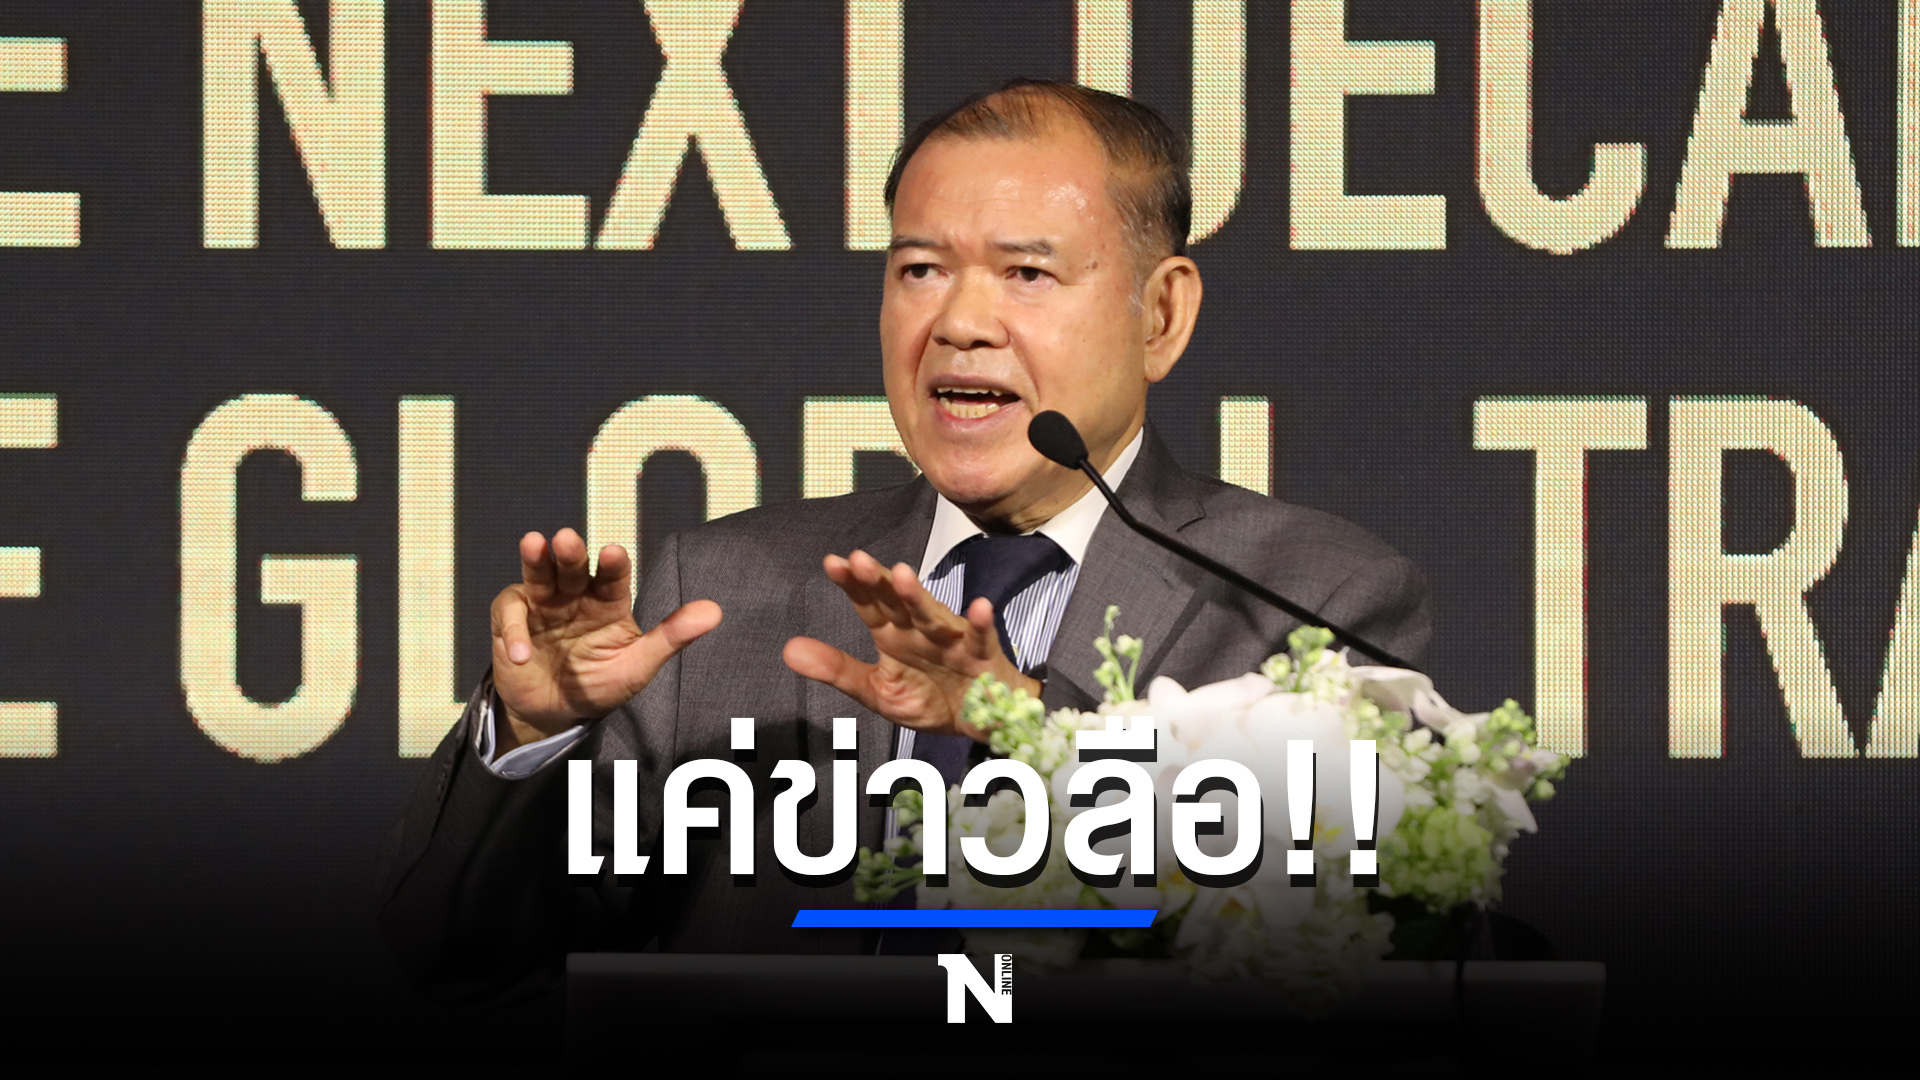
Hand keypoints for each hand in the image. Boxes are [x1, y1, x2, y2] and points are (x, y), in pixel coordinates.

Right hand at [490, 528, 721, 753]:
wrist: (557, 714)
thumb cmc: (601, 684)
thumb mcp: (639, 665)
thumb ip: (672, 636)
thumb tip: (715, 611)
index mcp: (609, 601)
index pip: (614, 575)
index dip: (613, 563)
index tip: (613, 553)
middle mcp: (576, 595)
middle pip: (572, 566)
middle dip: (570, 552)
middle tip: (568, 539)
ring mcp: (543, 605)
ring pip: (538, 574)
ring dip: (535, 559)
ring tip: (533, 542)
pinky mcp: (512, 621)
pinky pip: (510, 615)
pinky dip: (514, 631)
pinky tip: (522, 653)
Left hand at [782, 549, 1040, 740]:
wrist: (979, 720)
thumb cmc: (929, 698)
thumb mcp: (876, 690)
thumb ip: (836, 669)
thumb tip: (787, 649)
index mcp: (893, 635)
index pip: (868, 604)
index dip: (852, 584)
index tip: (832, 563)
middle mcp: (919, 630)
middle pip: (897, 601)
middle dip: (879, 581)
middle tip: (858, 559)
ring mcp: (952, 640)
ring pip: (933, 615)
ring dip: (918, 596)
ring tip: (901, 575)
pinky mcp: (982, 656)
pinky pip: (981, 638)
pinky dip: (980, 624)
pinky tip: (979, 607)